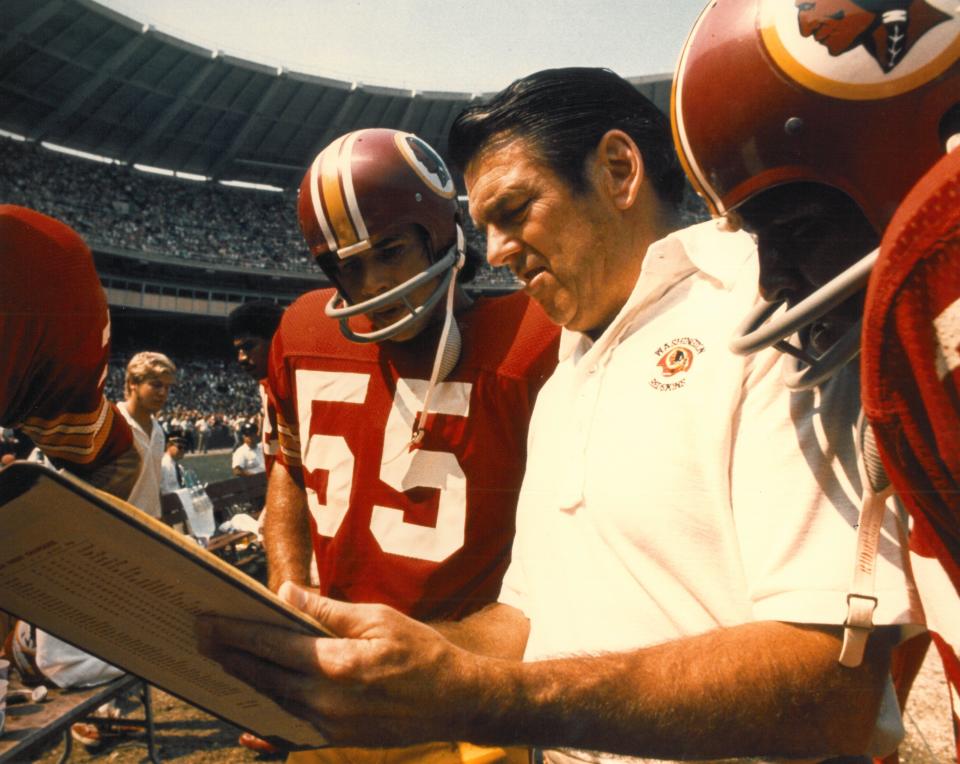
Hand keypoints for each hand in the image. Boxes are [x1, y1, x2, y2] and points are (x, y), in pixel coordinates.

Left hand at [196, 583, 482, 745]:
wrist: (456, 700)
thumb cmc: (423, 652)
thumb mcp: (379, 619)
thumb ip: (328, 611)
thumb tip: (287, 595)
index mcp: (336, 664)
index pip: (272, 644)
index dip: (236, 632)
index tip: (208, 622)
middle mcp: (326, 700)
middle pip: (263, 675)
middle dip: (229, 655)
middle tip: (200, 639)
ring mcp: (330, 725)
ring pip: (273, 702)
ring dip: (245, 683)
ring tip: (220, 664)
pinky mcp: (338, 739)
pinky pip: (292, 734)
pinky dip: (267, 729)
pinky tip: (247, 728)